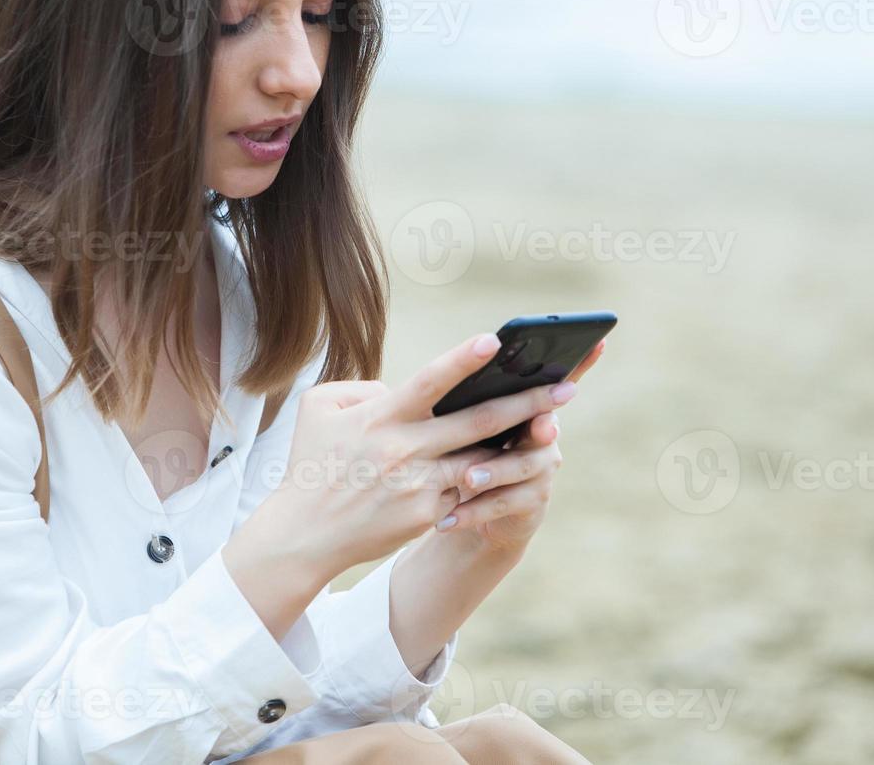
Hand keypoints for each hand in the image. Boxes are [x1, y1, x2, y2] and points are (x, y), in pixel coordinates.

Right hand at [269, 332, 585, 575]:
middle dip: (527, 404)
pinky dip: (492, 477)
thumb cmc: (313, 462)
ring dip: (521, 445)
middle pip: (477, 422)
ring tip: (555, 427)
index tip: (496, 341)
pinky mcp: (429, 515)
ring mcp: (420, 485)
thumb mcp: (320, 409)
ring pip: (483, 459)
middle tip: (567, 388)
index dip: (463, 360)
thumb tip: (403, 389)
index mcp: (381, 417)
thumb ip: (364, 389)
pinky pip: (469, 491)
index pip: (429, 381)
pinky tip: (519, 465)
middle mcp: (405, 449)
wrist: (305, 533)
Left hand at [434, 339, 606, 552]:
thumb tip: (444, 374)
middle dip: (543, 422)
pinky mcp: (532, 501)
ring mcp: (541, 468)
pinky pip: (504, 503)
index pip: (557, 378)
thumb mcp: (461, 422)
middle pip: (544, 423)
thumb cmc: (464, 449)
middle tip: (542, 426)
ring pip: (522, 466)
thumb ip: (466, 401)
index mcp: (526, 404)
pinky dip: (473, 511)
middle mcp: (542, 432)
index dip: (582, 362)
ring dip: (493, 471)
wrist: (470, 508)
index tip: (598, 343)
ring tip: (469, 478)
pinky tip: (447, 519)